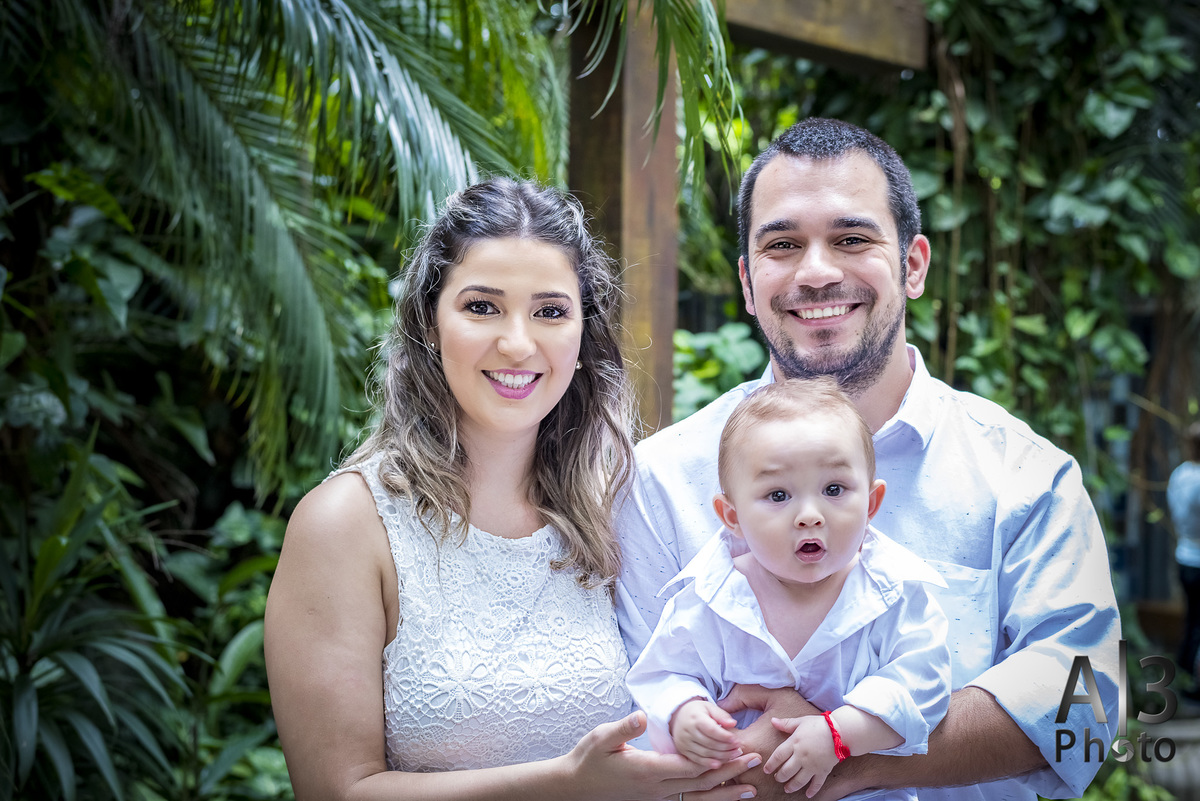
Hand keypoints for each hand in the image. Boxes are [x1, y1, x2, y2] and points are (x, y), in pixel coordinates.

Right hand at [564, 711, 761, 800]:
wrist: (575, 787)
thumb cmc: (588, 759)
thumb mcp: (602, 738)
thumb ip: (624, 728)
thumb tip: (643, 716)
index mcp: (648, 770)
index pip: (689, 766)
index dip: (715, 759)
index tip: (737, 749)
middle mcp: (656, 789)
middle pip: (700, 783)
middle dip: (730, 773)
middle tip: (755, 761)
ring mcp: (656, 798)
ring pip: (697, 798)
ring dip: (724, 793)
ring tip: (749, 790)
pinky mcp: (654, 800)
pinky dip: (707, 799)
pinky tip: (722, 797)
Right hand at [672, 700, 741, 767]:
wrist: (678, 717)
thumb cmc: (698, 711)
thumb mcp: (710, 707)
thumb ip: (721, 715)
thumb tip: (733, 723)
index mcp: (695, 718)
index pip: (711, 730)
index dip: (725, 736)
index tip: (737, 740)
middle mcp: (687, 731)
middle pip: (709, 743)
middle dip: (726, 748)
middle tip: (738, 749)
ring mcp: (684, 742)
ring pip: (705, 753)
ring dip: (721, 756)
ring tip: (734, 755)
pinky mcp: (683, 751)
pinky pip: (697, 760)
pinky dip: (709, 763)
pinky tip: (720, 764)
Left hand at [764, 716, 836, 796]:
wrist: (841, 731)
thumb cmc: (819, 725)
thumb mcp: (801, 721)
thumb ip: (786, 723)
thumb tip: (772, 721)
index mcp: (795, 743)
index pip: (778, 756)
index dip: (771, 764)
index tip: (766, 770)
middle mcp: (802, 756)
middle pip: (787, 771)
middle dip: (780, 777)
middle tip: (777, 779)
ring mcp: (812, 765)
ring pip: (799, 780)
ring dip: (791, 786)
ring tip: (787, 788)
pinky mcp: (823, 771)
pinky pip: (817, 784)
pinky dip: (812, 790)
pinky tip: (808, 794)